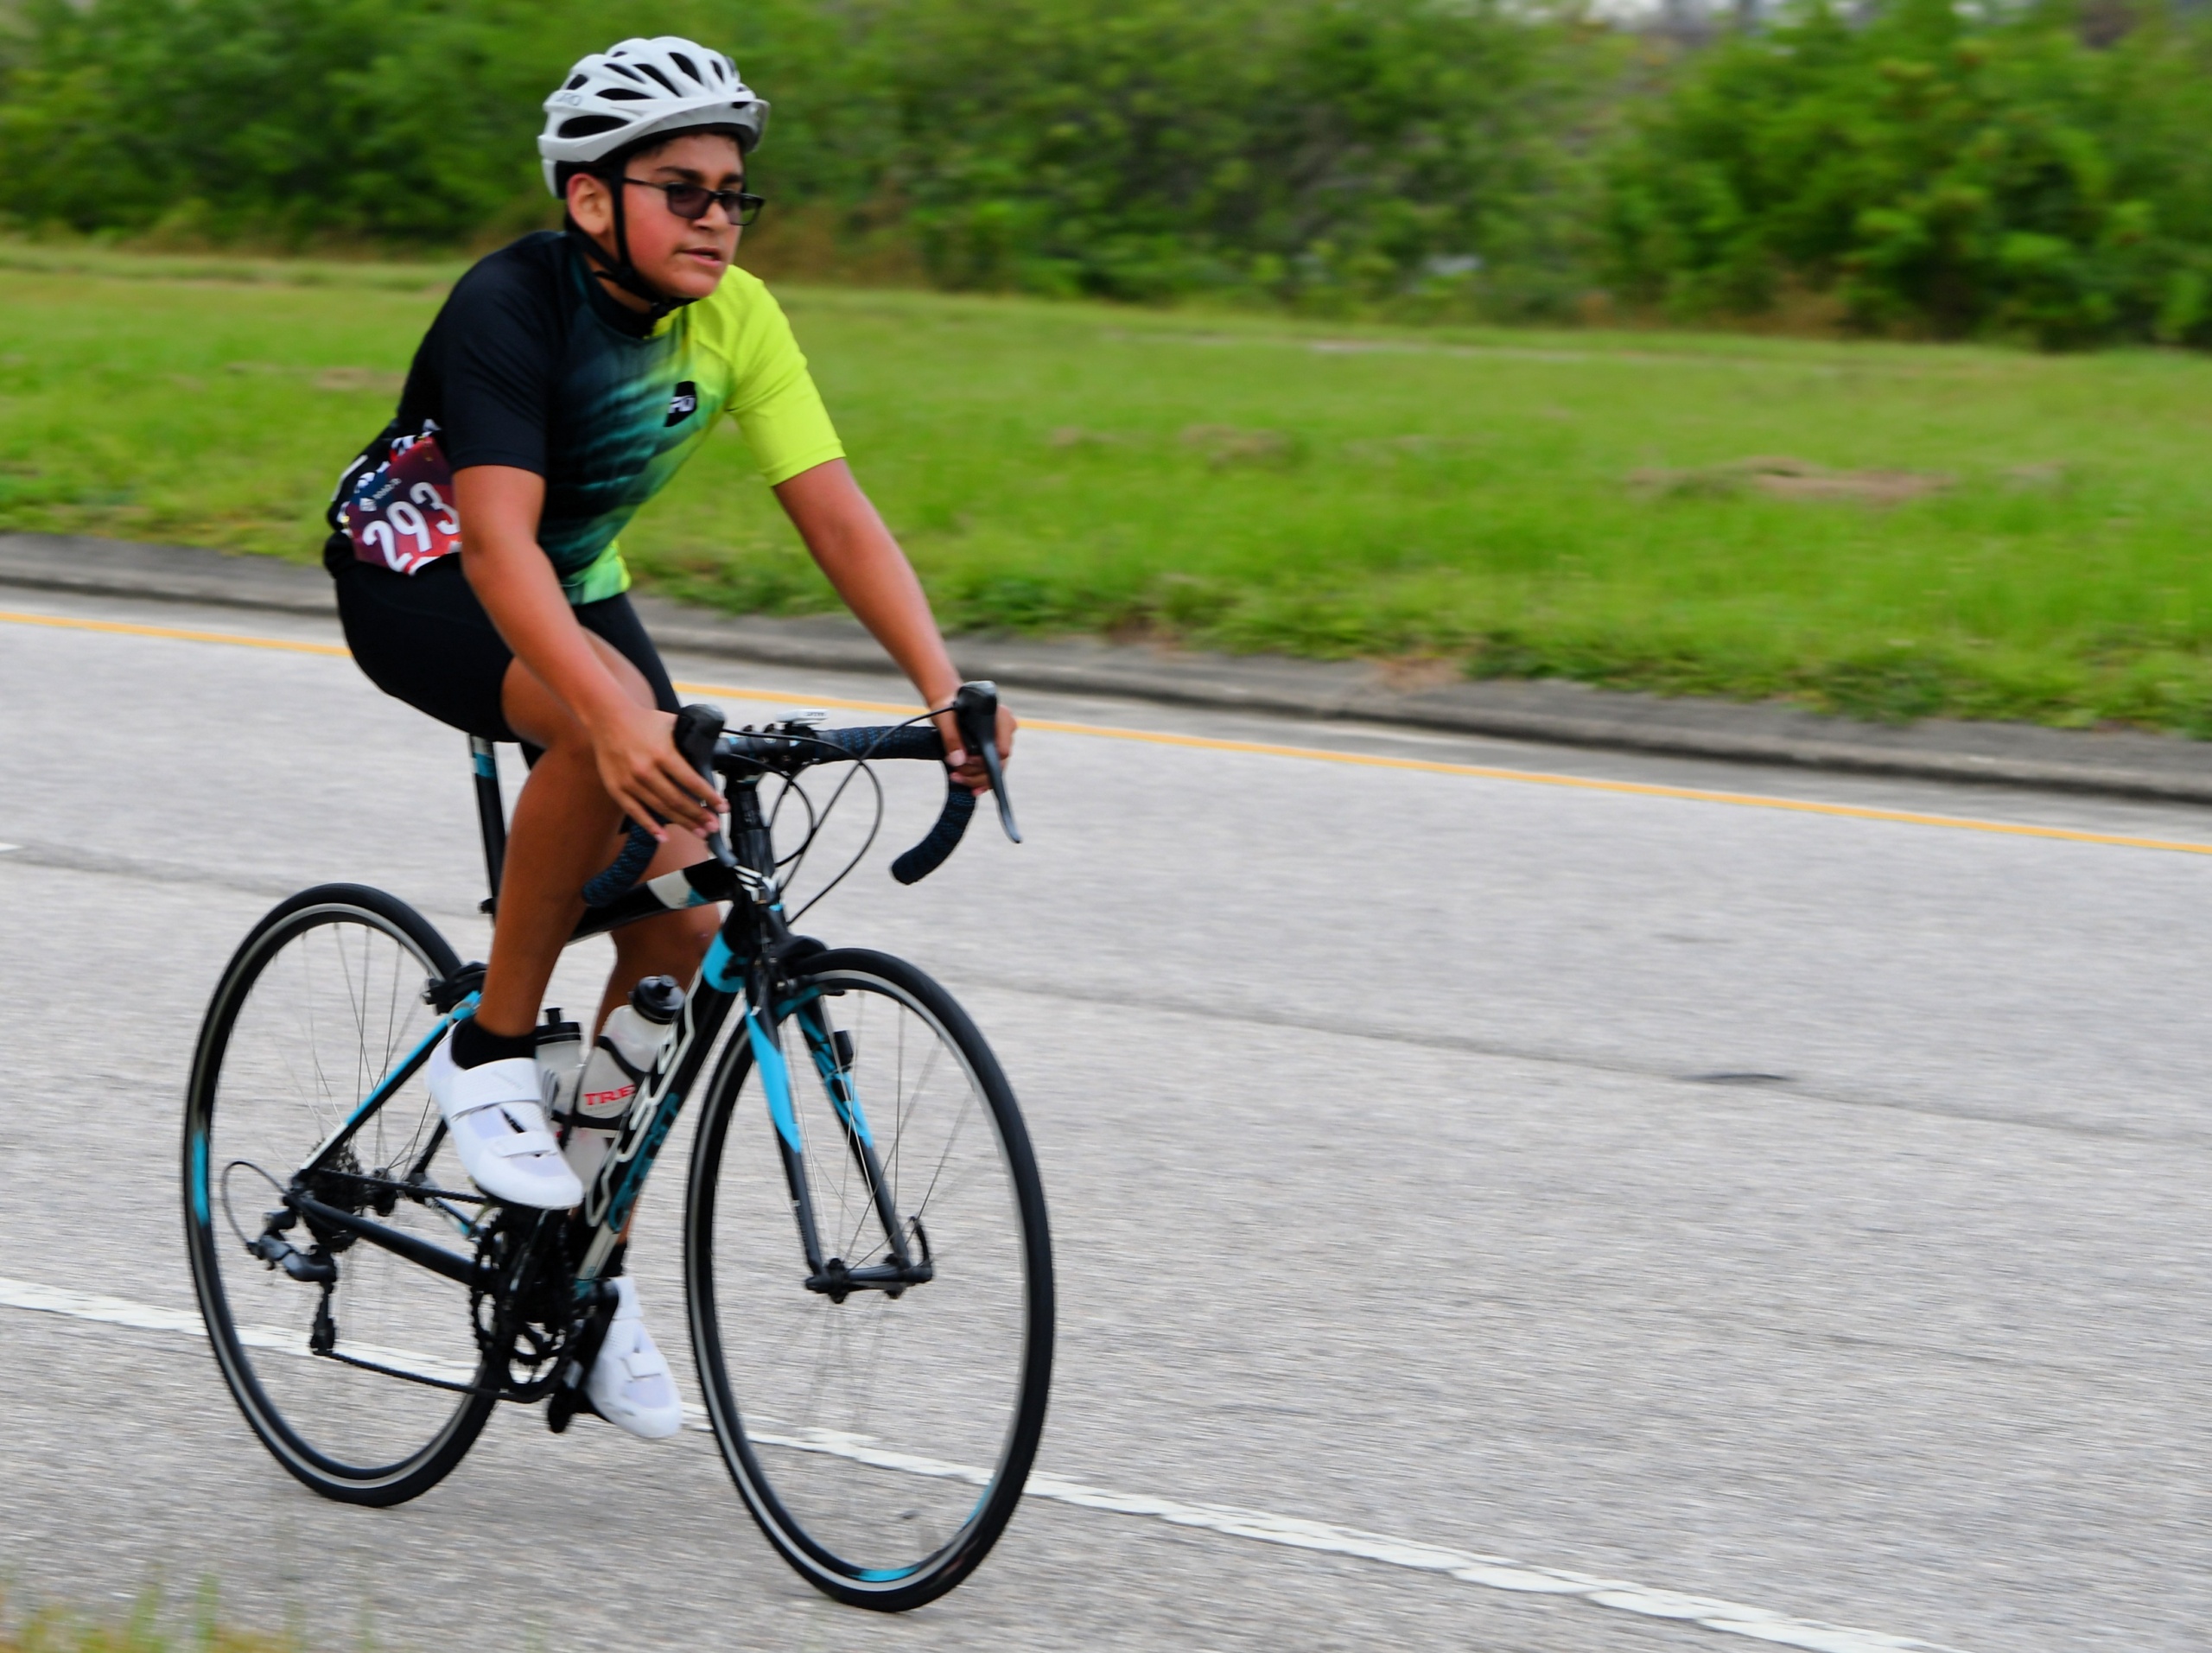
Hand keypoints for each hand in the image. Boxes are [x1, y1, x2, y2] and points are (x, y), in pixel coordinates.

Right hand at [589, 700, 724, 841]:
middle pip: (678, 800)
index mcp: (663, 753)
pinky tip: (664, 837)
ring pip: (660, 809)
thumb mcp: (672, 724)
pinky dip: (650, 826)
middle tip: (713, 826)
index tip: (722, 807)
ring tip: (699, 832)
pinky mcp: (617, 789)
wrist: (608, 718)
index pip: (691, 781)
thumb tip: (711, 755)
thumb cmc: (644, 721)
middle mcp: (646, 770)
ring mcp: (630, 782)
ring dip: (682, 823)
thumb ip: (690, 739)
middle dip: (699, 816)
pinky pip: (635, 812)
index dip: (709, 797)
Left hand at [933, 700, 1017, 794]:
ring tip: (955, 777)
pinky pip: (993, 771)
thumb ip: (951, 737)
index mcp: (1001, 718)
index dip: (984, 761)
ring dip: (976, 779)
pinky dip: (981, 782)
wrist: (948, 705)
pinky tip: (971, 789)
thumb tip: (958, 761)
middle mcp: (1006, 731)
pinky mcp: (994, 751)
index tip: (965, 760)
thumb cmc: (948, 708)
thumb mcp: (945, 719)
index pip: (1003, 749)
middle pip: (1000, 763)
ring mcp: (1002, 742)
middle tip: (955, 773)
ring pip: (997, 770)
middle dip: (977, 773)